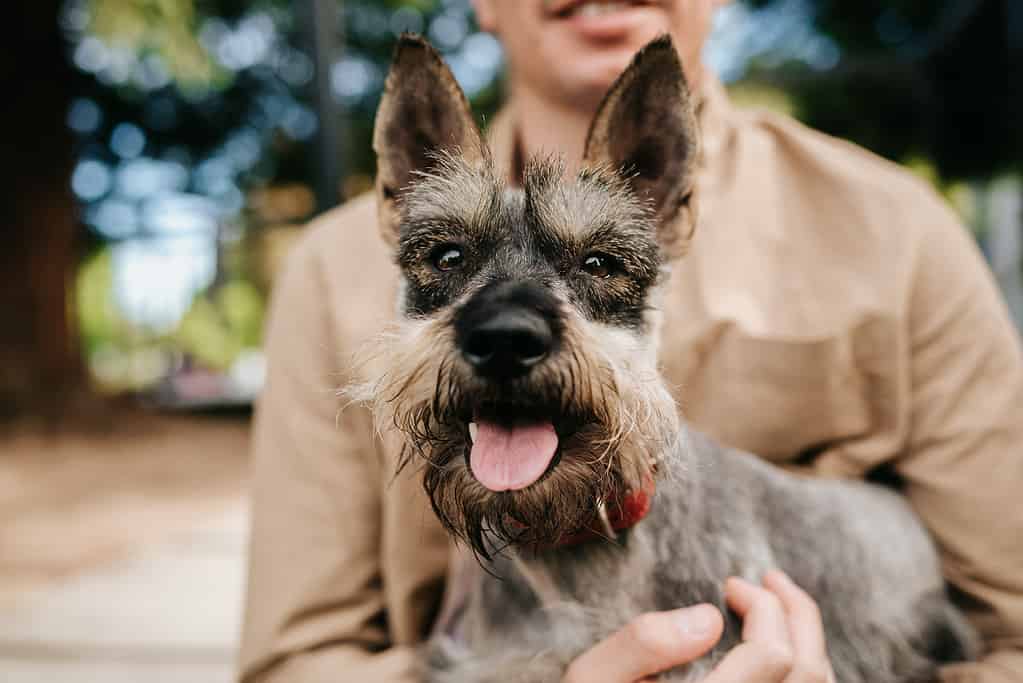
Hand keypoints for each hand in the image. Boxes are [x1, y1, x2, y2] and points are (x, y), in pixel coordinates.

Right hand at [562, 571, 834, 682]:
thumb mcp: (590, 681)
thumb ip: (642, 644)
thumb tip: (709, 617)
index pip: (773, 654)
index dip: (762, 607)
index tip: (729, 586)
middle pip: (809, 673)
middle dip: (797, 615)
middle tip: (771, 581)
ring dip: (808, 644)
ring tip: (782, 612)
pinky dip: (804, 675)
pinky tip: (779, 657)